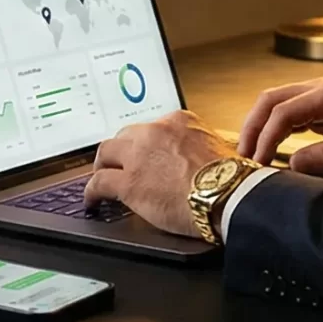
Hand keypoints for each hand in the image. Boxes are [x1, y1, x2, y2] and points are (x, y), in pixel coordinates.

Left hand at [84, 112, 237, 234]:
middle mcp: (154, 132)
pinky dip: (92, 192)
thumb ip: (199, 146)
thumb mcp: (218, 147)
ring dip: (102, 166)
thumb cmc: (230, 177)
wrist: (229, 195)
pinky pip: (98, 183)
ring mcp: (138, 156)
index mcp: (177, 121)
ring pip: (106, 154)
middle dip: (121, 151)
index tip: (143, 153)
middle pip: (124, 137)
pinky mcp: (128, 183)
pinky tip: (93, 200)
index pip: (150, 128)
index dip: (144, 143)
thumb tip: (198, 159)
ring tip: (101, 177)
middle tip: (120, 164)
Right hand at [236, 76, 322, 177]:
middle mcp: (320, 88)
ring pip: (276, 104)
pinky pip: (289, 113)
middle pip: (270, 100)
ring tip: (251, 154)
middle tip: (242, 156)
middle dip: (252, 127)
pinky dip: (274, 128)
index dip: (265, 138)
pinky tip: (270, 147)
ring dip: (260, 126)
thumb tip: (292, 166)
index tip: (257, 163)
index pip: (282, 112)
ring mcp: (321, 96)